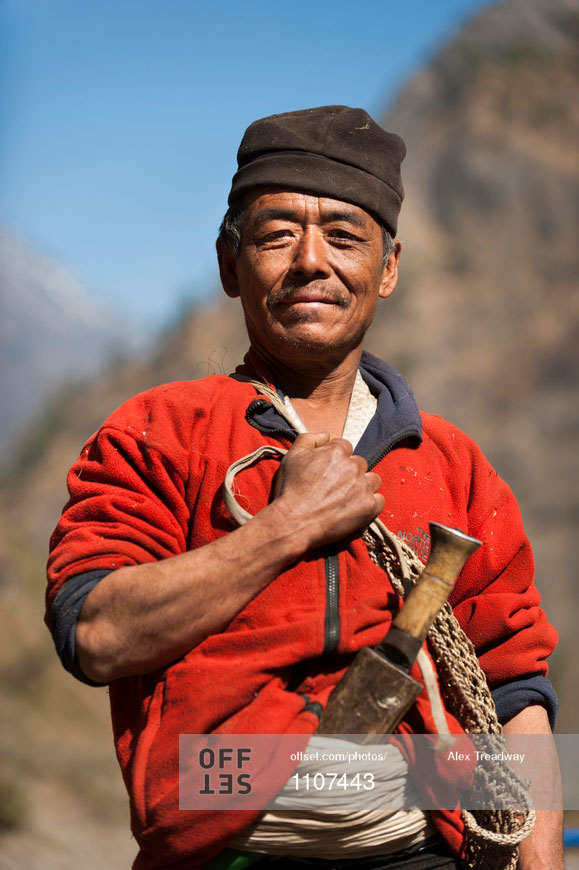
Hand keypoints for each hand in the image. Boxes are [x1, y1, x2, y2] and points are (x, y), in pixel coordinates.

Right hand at [270, 431, 384, 549]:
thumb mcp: (291, 456)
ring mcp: (363, 486)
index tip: (328, 471)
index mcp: (336, 452)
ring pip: (372, 480)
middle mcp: (353, 466)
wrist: (294, 522)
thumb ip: (309, 439)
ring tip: (348, 498)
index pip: (345, 447)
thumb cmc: (290, 490)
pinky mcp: (369, 506)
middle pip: (359, 463)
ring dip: (363, 486)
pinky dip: (370, 504)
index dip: (335, 458)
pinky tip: (357, 509)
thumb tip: (326, 435)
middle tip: (335, 487)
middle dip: (350, 472)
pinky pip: (379, 500)